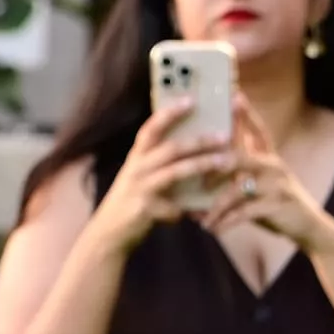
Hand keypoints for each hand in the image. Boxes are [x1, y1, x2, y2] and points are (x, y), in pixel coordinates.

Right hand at [86, 98, 240, 256]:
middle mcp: (135, 169)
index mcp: (136, 159)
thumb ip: (160, 165)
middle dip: (199, 140)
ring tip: (225, 161)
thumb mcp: (140, 178)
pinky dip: (188, 208)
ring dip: (202, 165)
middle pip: (170, 148)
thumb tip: (194, 150)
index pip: (151, 129)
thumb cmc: (131, 202)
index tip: (191, 100)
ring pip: (175, 172)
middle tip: (224, 134)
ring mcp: (139, 188)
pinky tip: (199, 213)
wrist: (108, 233)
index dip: (169, 113)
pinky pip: (174, 206)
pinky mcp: (145, 208)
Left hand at [202, 94, 333, 262]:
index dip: (245, 114)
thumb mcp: (259, 182)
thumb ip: (236, 174)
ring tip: (199, 217)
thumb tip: (199, 175)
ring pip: (236, 189)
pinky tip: (211, 228)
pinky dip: (224, 221)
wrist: (306, 225)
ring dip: (214, 206)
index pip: (256, 131)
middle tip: (193, 180)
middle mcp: (272, 166)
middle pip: (237, 157)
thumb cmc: (273, 201)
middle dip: (210, 166)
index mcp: (267, 157)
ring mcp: (275, 184)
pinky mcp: (276, 205)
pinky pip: (243, 212)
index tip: (234, 95)